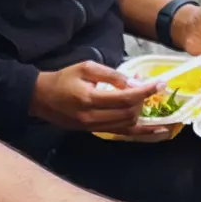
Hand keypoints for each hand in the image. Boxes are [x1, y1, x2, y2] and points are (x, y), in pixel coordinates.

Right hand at [30, 61, 155, 133]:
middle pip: (129, 113)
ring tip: (144, 100)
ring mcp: (93, 127)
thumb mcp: (86, 68)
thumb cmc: (63, 78)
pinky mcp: (94, 132)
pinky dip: (140, 131)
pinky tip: (157, 130)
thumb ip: (112, 75)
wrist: (40, 97)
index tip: (160, 83)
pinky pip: (121, 133)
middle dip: (143, 101)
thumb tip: (135, 82)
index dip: (146, 91)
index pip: (126, 98)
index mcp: (90, 98)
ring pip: (127, 124)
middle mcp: (93, 117)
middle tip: (147, 88)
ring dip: (140, 113)